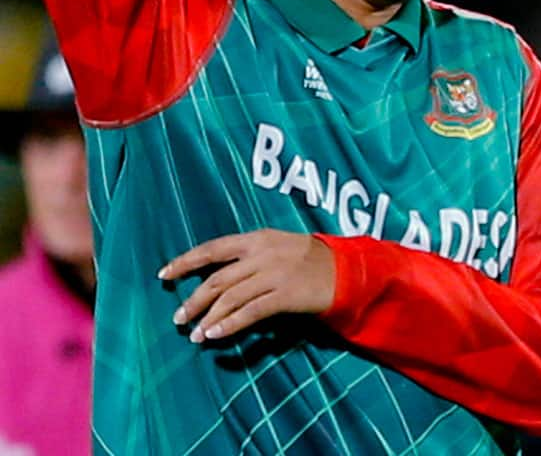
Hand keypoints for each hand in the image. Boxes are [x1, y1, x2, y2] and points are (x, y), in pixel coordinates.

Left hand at [159, 229, 334, 342]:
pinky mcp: (286, 295)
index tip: (164, 274)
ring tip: (194, 335)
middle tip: (178, 318)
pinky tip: (215, 335)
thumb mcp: (278, 246)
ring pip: (230, 297)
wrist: (345, 270)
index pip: (213, 248)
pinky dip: (229, 325)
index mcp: (257, 238)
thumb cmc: (309, 260)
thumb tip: (218, 278)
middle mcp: (262, 253)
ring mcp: (274, 274)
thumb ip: (250, 257)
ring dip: (208, 318)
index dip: (186, 261)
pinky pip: (250, 312)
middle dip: (194, 299)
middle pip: (218, 278)